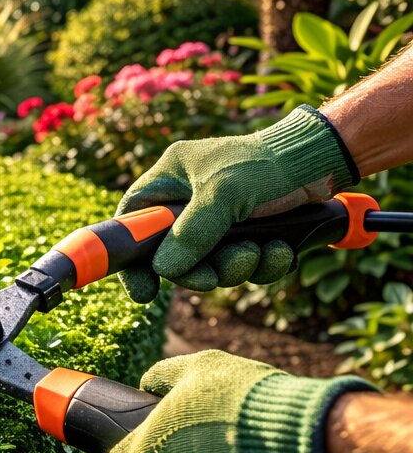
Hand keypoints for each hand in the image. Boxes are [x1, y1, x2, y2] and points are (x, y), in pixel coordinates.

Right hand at [116, 106, 357, 302]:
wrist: (323, 162)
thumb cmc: (266, 165)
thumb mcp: (222, 195)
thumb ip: (189, 234)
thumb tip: (163, 270)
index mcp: (171, 178)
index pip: (133, 220)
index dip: (130, 257)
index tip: (142, 290)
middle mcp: (190, 199)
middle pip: (174, 252)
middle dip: (200, 269)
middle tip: (213, 278)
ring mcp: (220, 218)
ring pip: (213, 263)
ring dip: (238, 267)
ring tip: (261, 252)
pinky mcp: (250, 231)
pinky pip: (244, 263)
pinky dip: (263, 264)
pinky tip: (281, 251)